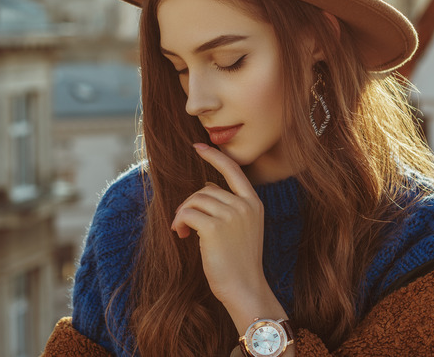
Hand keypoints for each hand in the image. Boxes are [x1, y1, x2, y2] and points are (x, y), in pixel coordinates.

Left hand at [170, 143, 278, 322]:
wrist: (245, 288)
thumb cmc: (239, 262)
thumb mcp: (243, 229)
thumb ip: (230, 207)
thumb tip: (205, 189)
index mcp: (254, 203)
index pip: (233, 170)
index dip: (215, 156)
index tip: (198, 146)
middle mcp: (244, 205)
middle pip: (206, 190)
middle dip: (191, 205)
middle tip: (184, 224)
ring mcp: (231, 215)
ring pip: (194, 200)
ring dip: (183, 214)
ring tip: (183, 232)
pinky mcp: (214, 227)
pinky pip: (187, 213)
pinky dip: (179, 222)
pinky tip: (181, 234)